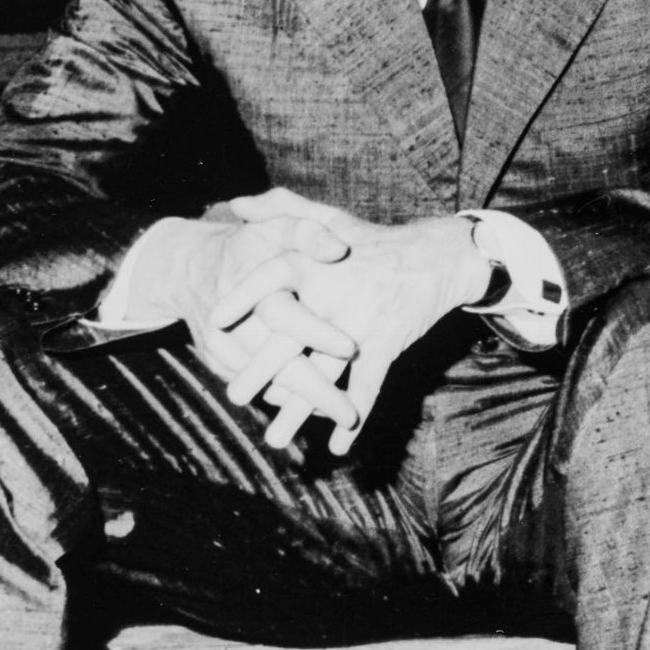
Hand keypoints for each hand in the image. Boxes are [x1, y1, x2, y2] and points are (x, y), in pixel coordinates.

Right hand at [130, 210, 362, 446]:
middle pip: (276, 365)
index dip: (317, 332)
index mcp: (250, 285)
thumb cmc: (249, 244)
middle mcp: (232, 323)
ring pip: (267, 384)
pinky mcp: (221, 364)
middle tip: (350, 415)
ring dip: (303, 406)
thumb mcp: (275, 227)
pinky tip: (320, 413)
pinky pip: (258, 387)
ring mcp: (224, 349)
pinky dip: (287, 402)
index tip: (352, 348)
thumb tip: (338, 248)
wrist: (189, 268)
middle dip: (314, 392)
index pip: (285, 315)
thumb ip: (307, 231)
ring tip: (343, 420)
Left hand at [214, 190, 489, 454]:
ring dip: (299, 410)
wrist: (437, 257)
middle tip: (234, 395)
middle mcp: (334, 293)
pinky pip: (366, 388)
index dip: (241, 299)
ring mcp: (360, 323)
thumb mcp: (329, 218)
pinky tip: (338, 445)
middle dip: (262, 371)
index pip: (270, 277)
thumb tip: (234, 204)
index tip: (213, 321)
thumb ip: (280, 208)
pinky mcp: (384, 345)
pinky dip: (353, 419)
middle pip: (290, 337)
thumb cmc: (374, 242)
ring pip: (323, 373)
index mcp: (315, 262)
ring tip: (275, 439)